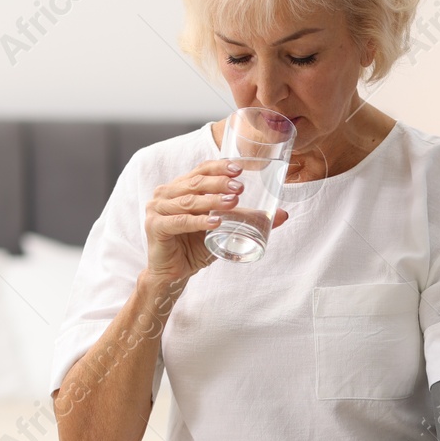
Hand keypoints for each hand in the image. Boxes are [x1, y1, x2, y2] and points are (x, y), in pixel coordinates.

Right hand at [144, 160, 290, 282]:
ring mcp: (157, 209)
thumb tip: (284, 215)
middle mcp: (166, 193)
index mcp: (180, 187)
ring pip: (189, 201)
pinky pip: (180, 222)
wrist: (174, 273)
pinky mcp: (155, 227)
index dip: (219, 167)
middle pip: (195, 182)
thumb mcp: (225, 228)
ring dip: (212, 201)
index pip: (201, 170)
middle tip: (240, 187)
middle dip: (220, 183)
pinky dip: (199, 222)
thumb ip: (248, 219)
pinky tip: (215, 222)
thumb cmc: (195, 247)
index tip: (240, 169)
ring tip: (233, 202)